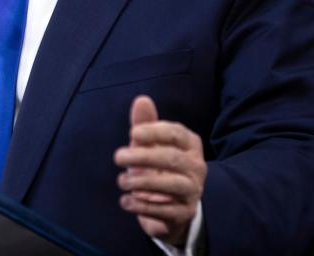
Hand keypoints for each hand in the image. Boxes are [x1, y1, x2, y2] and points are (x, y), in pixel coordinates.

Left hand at [114, 95, 205, 246]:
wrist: (173, 205)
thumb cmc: (158, 166)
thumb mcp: (150, 145)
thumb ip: (145, 123)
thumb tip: (141, 99)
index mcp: (190, 145)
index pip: (176, 133)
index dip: (155, 132)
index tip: (133, 133)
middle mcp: (196, 167)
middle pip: (172, 158)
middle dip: (143, 156)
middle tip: (118, 157)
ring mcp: (193, 191)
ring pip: (172, 185)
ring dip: (143, 182)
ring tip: (121, 181)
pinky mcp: (185, 213)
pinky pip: (166, 210)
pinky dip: (144, 206)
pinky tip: (126, 200)